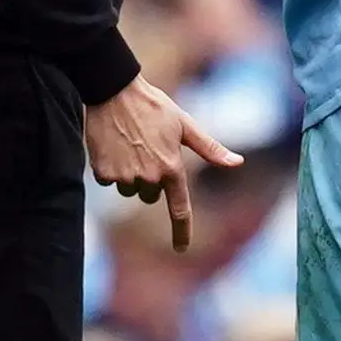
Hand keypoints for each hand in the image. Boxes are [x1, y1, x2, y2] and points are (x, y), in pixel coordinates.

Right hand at [85, 75, 241, 253]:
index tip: (181, 249)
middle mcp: (149, 177)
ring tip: (129, 144)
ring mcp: (124, 177)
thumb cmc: (154, 106)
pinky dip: (111, 168)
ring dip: (130, 175)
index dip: (181, 232)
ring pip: (130, 189)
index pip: (180, 209)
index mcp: (172, 168)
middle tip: (147, 150)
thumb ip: (210, 149)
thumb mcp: (185, 125)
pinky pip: (110, 181)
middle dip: (151, 180)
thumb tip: (237, 162)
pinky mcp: (103, 173)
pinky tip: (113, 146)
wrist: (114, 90)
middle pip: (150, 196)